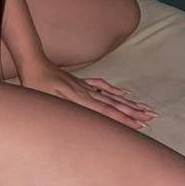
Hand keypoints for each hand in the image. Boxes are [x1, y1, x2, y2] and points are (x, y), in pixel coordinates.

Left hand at [18, 59, 158, 129]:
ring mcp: (84, 86)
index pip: (106, 111)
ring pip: (112, 95)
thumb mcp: (44, 99)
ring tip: (146, 107)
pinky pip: (102, 86)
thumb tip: (81, 116)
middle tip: (152, 117)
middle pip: (114, 103)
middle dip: (134, 112)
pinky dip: (115, 90)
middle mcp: (86, 92)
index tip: (140, 124)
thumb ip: (63, 108)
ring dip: (129, 102)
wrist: (32, 61)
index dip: (124, 119)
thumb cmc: (34, 83)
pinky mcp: (80, 83)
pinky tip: (125, 92)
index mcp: (79, 97)